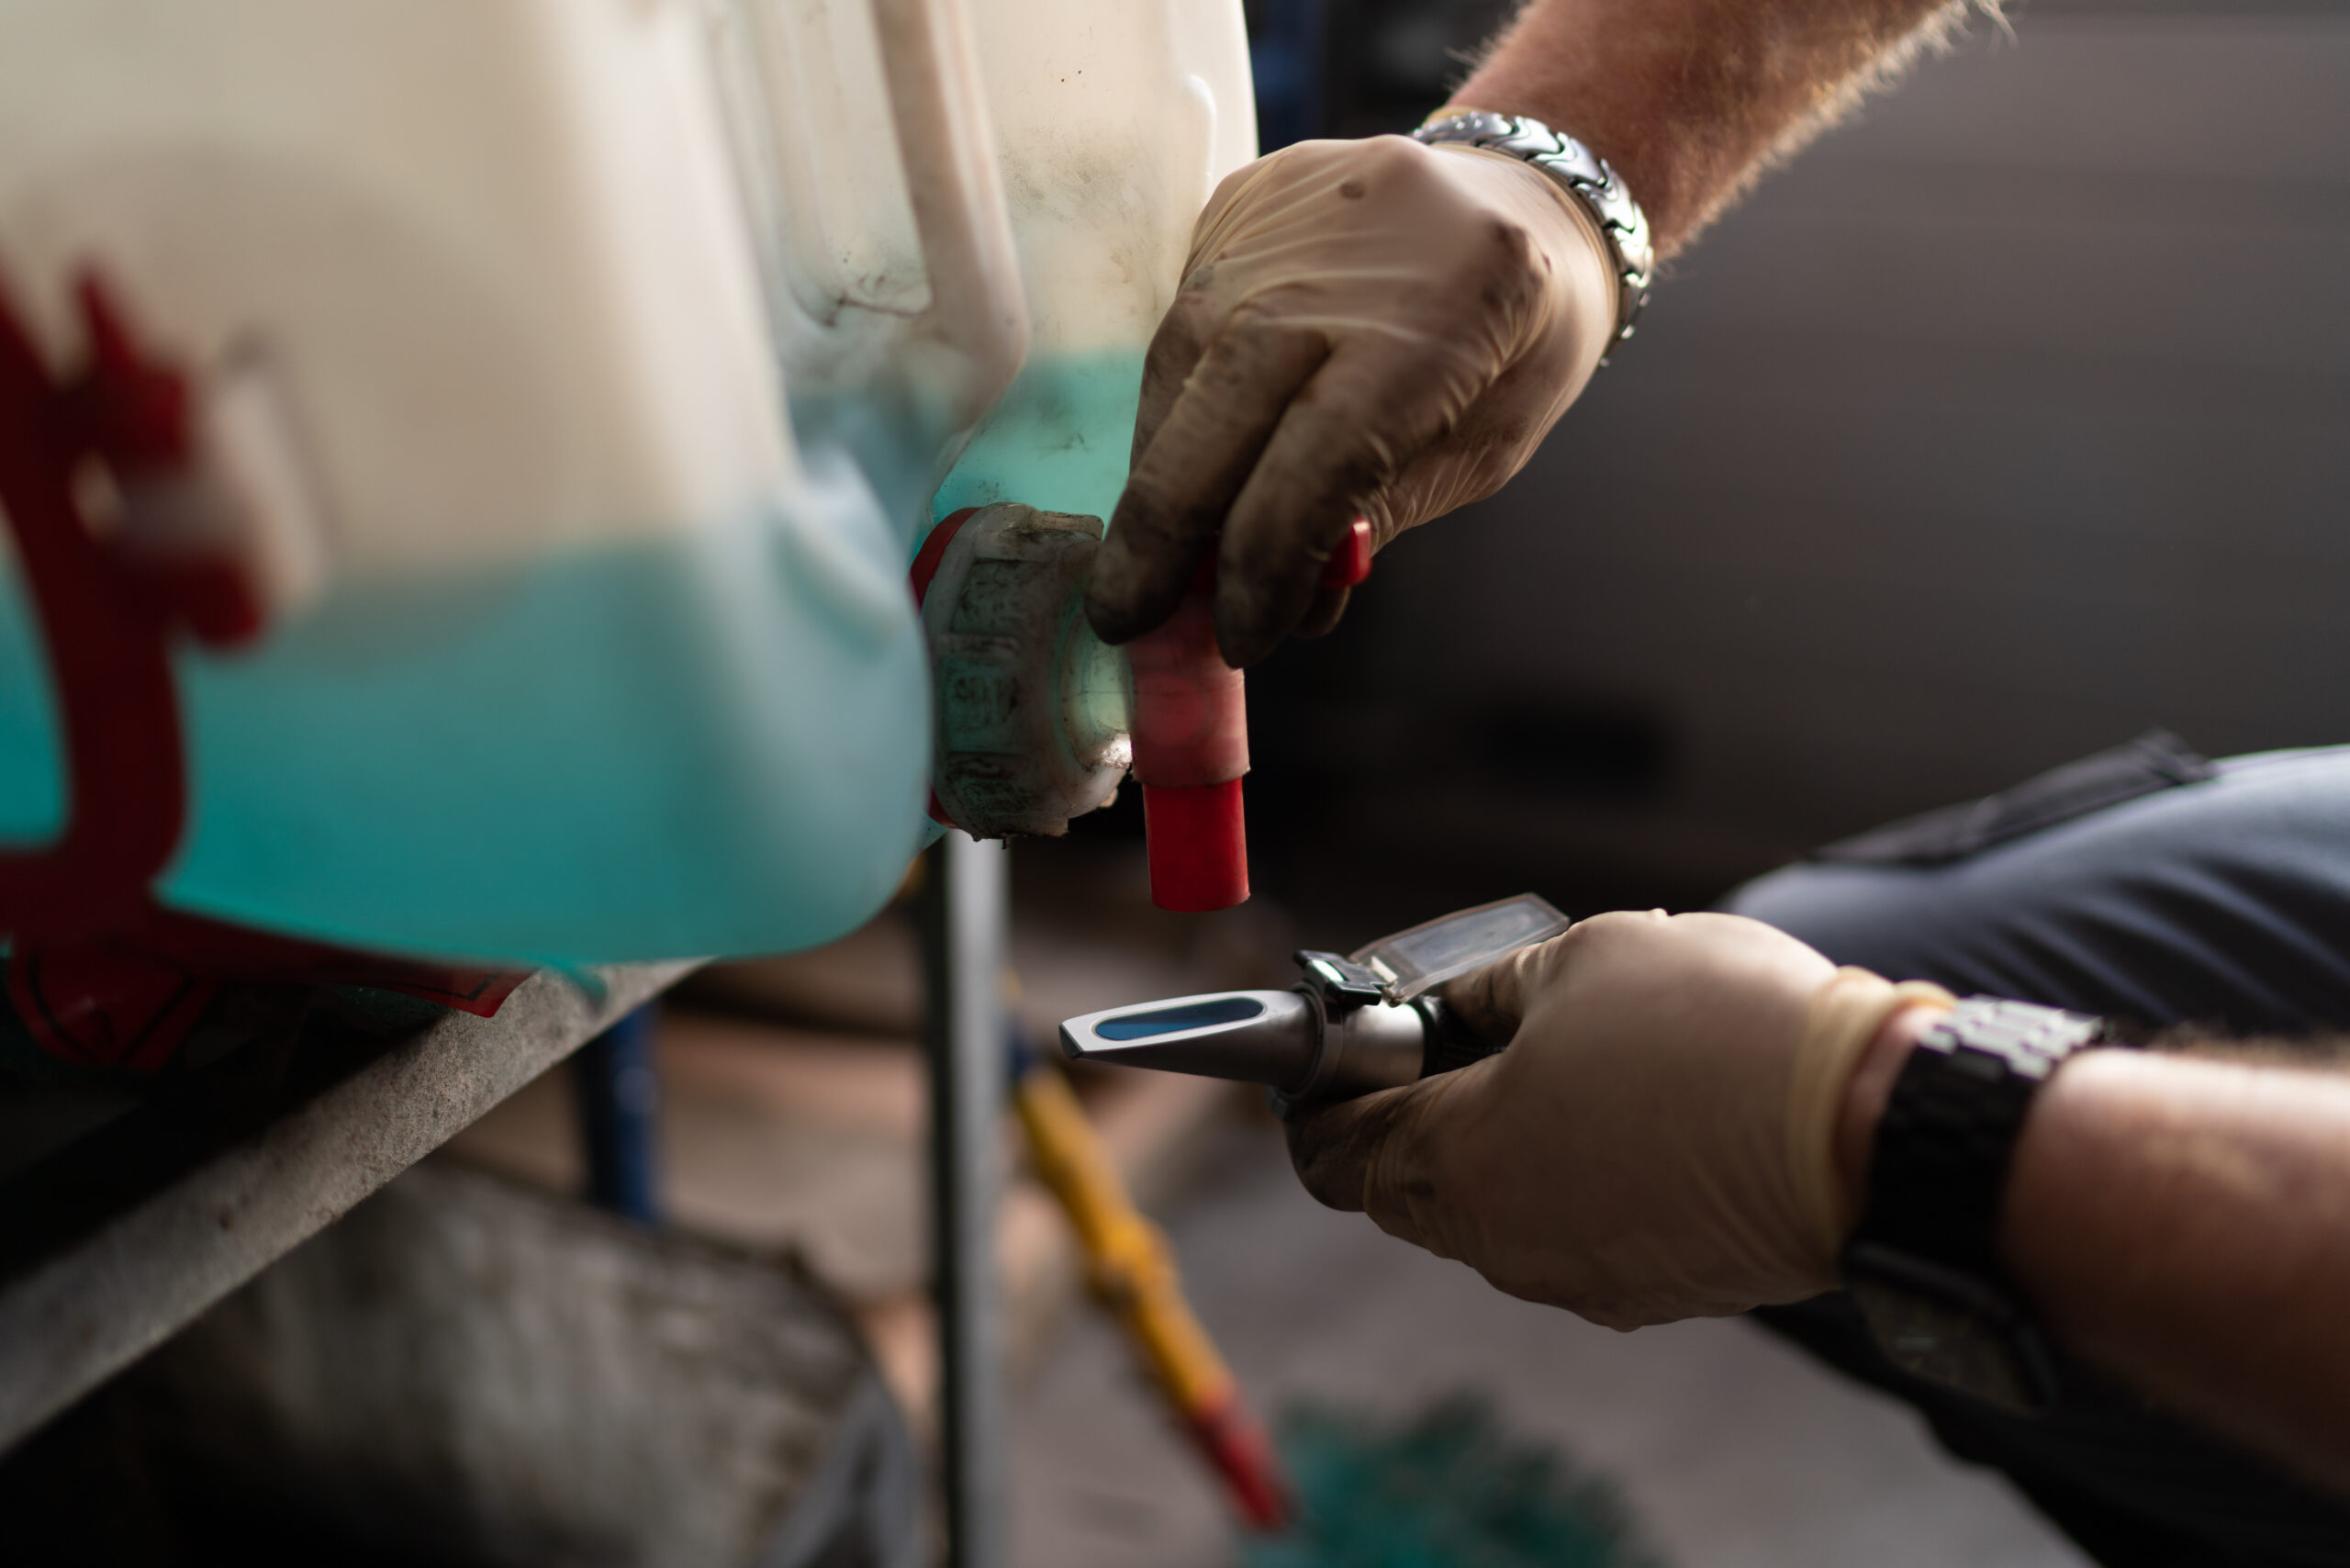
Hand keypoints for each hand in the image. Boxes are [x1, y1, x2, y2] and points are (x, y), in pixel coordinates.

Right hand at [1084, 135, 1619, 666]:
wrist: (1525, 191)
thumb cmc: (1521, 339)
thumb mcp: (1486, 447)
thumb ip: (1380, 513)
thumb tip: (1272, 599)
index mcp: (1448, 315)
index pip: (1323, 454)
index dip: (1267, 559)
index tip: (1240, 638)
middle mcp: (1348, 253)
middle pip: (1222, 401)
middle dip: (1163, 531)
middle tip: (1124, 618)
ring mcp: (1284, 216)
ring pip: (1180, 363)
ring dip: (1158, 476)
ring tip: (1156, 557)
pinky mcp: (1236, 203)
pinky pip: (1180, 323)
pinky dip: (1172, 410)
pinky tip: (1180, 467)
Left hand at [1284, 910, 1951, 1328]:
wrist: (1873, 1129)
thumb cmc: (1713, 1031)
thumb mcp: (1576, 961)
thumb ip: (1485, 992)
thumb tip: (1450, 1010)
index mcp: (1455, 1165)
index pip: (1332, 1150)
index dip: (1318, 1092)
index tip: (1333, 1043)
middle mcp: (1500, 1245)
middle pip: (1404, 1185)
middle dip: (1408, 1106)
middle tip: (1444, 1028)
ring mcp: (1579, 1278)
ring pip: (1492, 1208)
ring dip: (1494, 1136)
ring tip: (1550, 1050)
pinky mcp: (1654, 1290)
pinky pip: (1572, 1227)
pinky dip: (1568, 1171)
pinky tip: (1623, 1104)